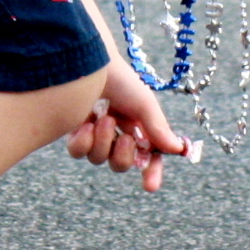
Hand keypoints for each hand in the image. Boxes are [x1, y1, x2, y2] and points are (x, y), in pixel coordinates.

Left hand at [67, 66, 194, 192]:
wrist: (89, 62)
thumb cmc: (120, 79)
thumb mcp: (144, 104)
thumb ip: (158, 129)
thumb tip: (176, 149)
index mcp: (138, 126)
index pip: (147, 157)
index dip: (150, 172)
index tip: (150, 186)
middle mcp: (116, 131)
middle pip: (120, 164)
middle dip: (123, 155)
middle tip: (124, 136)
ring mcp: (93, 133)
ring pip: (98, 159)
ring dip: (103, 142)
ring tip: (103, 118)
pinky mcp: (73, 130)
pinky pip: (77, 152)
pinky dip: (83, 140)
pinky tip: (86, 121)